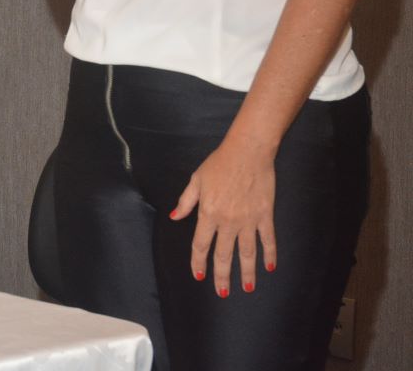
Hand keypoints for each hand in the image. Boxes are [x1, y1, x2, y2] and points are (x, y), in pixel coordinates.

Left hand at [171, 138, 277, 296]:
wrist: (247, 152)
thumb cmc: (219, 164)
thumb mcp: (196, 180)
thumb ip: (186, 201)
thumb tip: (175, 217)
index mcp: (208, 213)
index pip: (201, 245)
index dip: (198, 262)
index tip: (198, 276)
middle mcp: (227, 221)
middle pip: (223, 254)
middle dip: (221, 276)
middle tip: (222, 292)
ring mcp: (248, 220)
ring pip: (246, 253)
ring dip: (246, 272)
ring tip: (246, 288)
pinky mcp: (265, 216)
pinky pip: (267, 240)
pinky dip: (269, 254)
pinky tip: (269, 268)